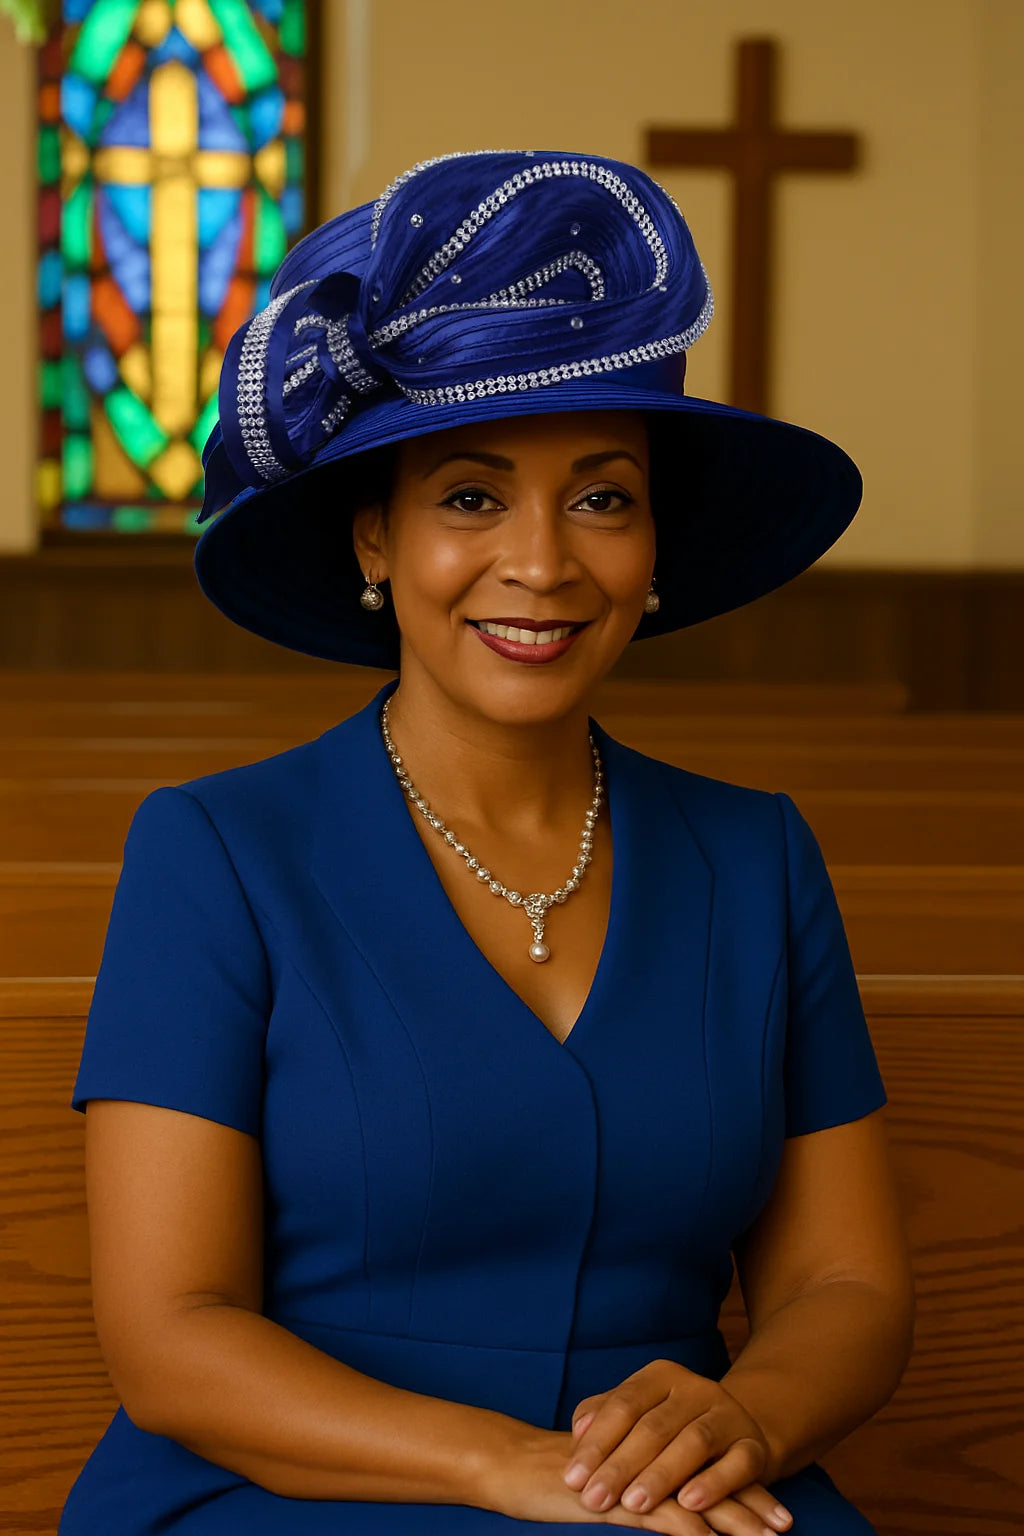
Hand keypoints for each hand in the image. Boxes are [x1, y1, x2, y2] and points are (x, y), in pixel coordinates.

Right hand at [474, 1424, 751, 1532]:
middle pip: (708, 1478)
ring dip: (732, 1519)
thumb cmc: (562, 1476)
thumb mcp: (609, 1481)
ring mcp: (632, 1471)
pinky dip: (688, 1528)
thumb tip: (677, 1502)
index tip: (776, 1513)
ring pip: (692, 1495)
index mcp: (649, 1445)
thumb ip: (640, 1481)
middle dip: (749, 1503)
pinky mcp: (613, 1495)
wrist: (513, 1466)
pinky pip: (658, 1513)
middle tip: (784, 1525)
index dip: (741, 1487)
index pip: (704, 1465)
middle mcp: (647, 1451)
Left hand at [562, 1359, 792, 1533]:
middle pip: (653, 1426)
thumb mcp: (637, 1414)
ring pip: (693, 1443)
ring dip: (661, 1476)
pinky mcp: (753, 1446)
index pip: (623, 1405)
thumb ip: (602, 1417)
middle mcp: (696, 1388)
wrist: (734, 1431)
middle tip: (594, 1499)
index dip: (596, 1442)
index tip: (572, 1478)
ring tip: (633, 1504)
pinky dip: (714, 1483)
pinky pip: (736, 1464)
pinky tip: (689, 1503)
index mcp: (662, 1375)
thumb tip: (577, 1432)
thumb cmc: (670, 1427)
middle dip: (621, 1466)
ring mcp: (727, 1415)